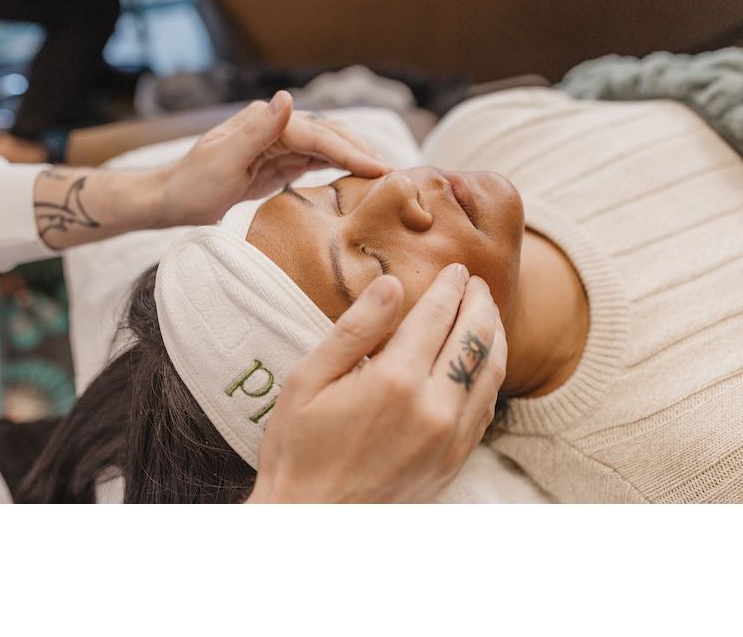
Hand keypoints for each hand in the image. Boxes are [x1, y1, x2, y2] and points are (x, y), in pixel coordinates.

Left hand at [156, 90, 391, 226]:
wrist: (173, 200)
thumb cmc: (193, 183)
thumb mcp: (222, 159)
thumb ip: (258, 130)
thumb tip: (288, 96)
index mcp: (264, 121)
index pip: (317, 135)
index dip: (350, 151)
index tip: (379, 169)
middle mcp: (276, 127)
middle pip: (329, 136)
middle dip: (361, 152)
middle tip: (393, 174)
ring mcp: (279, 145)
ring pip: (327, 149)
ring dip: (355, 160)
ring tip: (384, 178)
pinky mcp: (280, 164)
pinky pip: (316, 163)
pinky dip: (339, 169)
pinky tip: (356, 180)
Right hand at [247, 264, 507, 502]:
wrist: (309, 523)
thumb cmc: (299, 447)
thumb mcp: (309, 379)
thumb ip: (356, 329)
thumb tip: (393, 284)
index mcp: (396, 381)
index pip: (437, 317)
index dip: (450, 287)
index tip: (456, 269)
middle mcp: (433, 408)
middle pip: (475, 339)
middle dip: (480, 303)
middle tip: (476, 283)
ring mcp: (449, 440)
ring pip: (491, 373)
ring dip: (494, 335)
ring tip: (487, 312)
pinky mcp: (453, 462)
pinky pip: (486, 408)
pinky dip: (490, 375)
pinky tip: (482, 361)